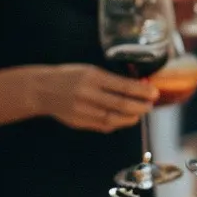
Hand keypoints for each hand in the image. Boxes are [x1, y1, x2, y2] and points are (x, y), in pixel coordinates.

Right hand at [39, 65, 157, 132]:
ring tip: (139, 114)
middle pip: (122, 105)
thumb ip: (112, 80)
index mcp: (92, 77)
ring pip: (115, 119)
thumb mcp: (90, 70)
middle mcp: (87, 94)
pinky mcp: (80, 122)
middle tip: (150, 105)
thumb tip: (139, 87)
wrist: (41, 90)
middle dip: (141, 107)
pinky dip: (117, 124)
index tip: (155, 93)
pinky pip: (104, 126)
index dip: (142, 91)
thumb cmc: (69, 77)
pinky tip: (124, 119)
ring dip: (131, 118)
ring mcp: (83, 110)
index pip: (124, 86)